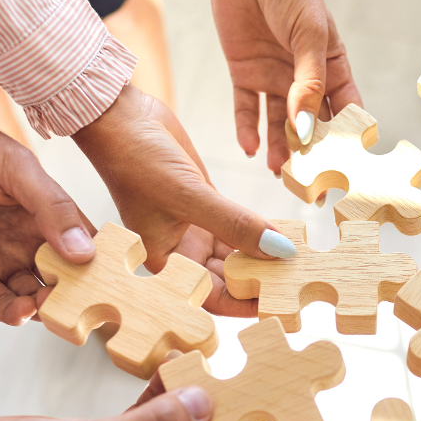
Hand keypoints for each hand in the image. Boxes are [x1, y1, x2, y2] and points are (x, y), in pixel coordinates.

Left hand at [0, 67, 95, 324]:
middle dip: (76, 293)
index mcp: (45, 211)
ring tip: (50, 306)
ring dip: (46, 306)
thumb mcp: (15, 168)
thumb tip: (85, 252)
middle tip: (87, 304)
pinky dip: (12, 313)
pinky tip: (22, 311)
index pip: (84, 243)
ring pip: (33, 295)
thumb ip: (51, 207)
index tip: (116, 280)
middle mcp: (26, 239)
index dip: (101, 263)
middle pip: (64, 277)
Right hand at [72, 84, 290, 316]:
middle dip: (260, 280)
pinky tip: (286, 235)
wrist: (121, 117)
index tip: (279, 302)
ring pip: (238, 252)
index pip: (210, 296)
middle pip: (228, 278)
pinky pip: (241, 226)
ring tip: (299, 262)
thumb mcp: (189, 196)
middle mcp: (182, 250)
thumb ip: (235, 225)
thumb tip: (279, 251)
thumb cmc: (137, 160)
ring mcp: (196, 227)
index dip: (244, 303)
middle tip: (299, 282)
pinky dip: (262, 230)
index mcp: (166, 261)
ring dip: (265, 256)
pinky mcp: (207, 203)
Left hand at [204, 0, 361, 172]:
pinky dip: (247, 129)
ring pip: (278, 124)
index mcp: (331, 66)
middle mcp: (304, 78)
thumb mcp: (309, 33)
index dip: (348, 140)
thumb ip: (308, 82)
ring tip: (280, 175)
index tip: (350, 170)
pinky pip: (246, 109)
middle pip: (311, 125)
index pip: (345, 111)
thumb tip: (307, 128)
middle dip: (312, 156)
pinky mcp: (244, 73)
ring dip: (279, 149)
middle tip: (314, 187)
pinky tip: (249, 150)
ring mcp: (274, 77)